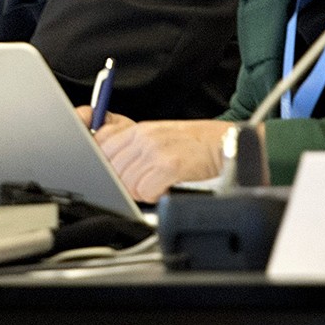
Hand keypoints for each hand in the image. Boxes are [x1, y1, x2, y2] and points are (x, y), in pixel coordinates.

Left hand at [95, 119, 231, 202]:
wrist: (223, 145)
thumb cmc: (192, 144)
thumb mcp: (158, 135)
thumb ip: (131, 144)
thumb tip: (107, 158)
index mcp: (139, 129)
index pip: (101, 146)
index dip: (106, 165)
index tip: (117, 174)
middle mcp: (145, 137)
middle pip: (112, 169)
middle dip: (124, 182)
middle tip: (144, 182)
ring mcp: (156, 150)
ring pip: (127, 183)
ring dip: (140, 191)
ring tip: (157, 184)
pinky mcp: (170, 166)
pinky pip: (144, 191)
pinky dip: (154, 196)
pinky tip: (165, 189)